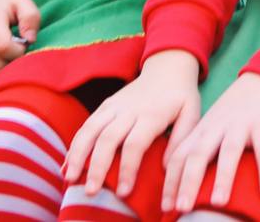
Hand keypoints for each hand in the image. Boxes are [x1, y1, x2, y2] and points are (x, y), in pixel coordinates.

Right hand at [0, 0, 39, 78]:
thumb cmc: (5, 5)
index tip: (23, 45)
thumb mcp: (23, 3)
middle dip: (11, 62)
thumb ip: (31, 18)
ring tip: (5, 53)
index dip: (18, 52)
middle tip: (15, 50)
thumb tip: (30, 40)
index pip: (2, 47)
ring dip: (0, 69)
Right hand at [63, 50, 201, 197]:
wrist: (167, 67)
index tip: (124, 192)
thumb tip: (166, 168)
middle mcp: (129, 109)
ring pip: (90, 129)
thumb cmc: (181, 96)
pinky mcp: (105, 105)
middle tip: (90, 191)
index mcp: (152, 114)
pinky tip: (67, 164)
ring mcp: (114, 105)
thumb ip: (180, 139)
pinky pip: (86, 125)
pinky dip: (75, 144)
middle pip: (107, 138)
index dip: (128, 169)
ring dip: (78, 155)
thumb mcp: (192, 114)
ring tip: (69, 179)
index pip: (135, 144)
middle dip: (97, 166)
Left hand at [163, 72, 259, 212]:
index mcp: (201, 130)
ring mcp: (240, 125)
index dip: (171, 181)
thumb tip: (176, 177)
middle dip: (188, 182)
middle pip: (198, 155)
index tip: (166, 206)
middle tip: (181, 207)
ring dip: (223, 177)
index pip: (179, 156)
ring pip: (228, 152)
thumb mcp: (211, 125)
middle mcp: (217, 127)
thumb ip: (196, 146)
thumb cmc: (235, 109)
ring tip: (218, 203)